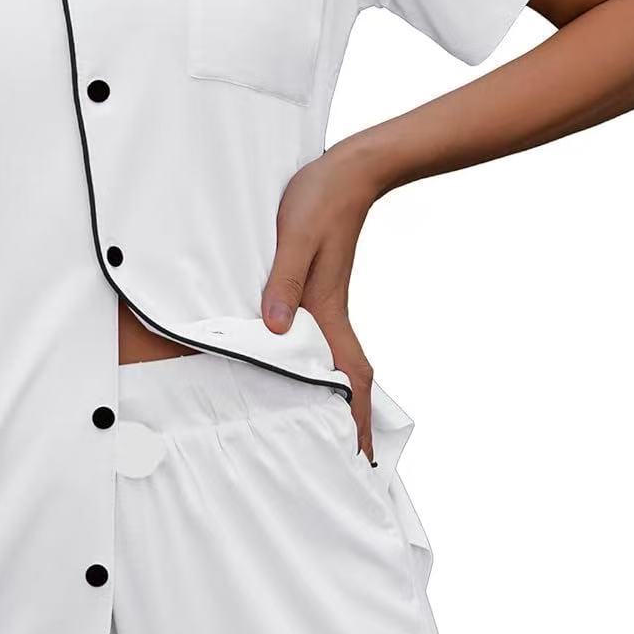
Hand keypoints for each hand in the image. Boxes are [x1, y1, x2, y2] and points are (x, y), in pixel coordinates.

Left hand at [262, 138, 378, 458]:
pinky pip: (322, 343)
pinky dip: (324, 369)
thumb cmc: (321, 200)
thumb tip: (276, 327)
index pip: (347, 377)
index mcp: (327, 311)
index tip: (358, 455)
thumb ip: (284, 280)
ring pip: (337, 364)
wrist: (348, 171)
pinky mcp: (319, 292)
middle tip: (350, 462)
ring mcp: (326, 305)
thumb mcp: (296, 237)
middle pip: (348, 381)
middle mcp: (331, 316)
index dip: (353, 417)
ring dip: (339, 399)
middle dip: (351, 423)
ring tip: (332, 432)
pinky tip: (307, 373)